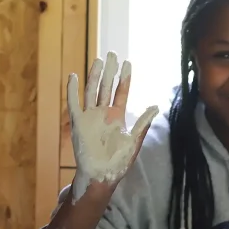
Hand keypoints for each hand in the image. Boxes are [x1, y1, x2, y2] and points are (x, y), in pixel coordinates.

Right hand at [66, 52, 157, 202]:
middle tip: (112, 53)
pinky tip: (73, 76)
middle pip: (106, 86)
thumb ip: (143, 122)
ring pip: (92, 91)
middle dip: (110, 71)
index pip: (121, 92)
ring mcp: (90, 117)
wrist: (102, 175)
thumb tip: (156, 106)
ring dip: (95, 76)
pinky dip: (72, 90)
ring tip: (99, 60)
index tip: (127, 62)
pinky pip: (74, 103)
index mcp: (117, 116)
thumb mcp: (134, 141)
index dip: (124, 78)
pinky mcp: (78, 123)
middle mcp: (103, 113)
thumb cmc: (118, 162)